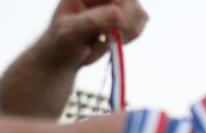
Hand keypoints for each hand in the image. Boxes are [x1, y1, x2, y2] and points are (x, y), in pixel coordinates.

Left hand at [34, 0, 148, 71]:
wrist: (67, 54)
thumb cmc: (63, 42)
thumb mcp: (71, 32)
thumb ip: (92, 21)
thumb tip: (118, 13)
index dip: (121, 2)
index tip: (118, 23)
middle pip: (130, 0)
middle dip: (126, 20)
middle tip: (113, 37)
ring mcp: (117, 4)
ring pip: (139, 11)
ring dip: (130, 30)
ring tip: (112, 40)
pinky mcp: (128, 16)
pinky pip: (142, 21)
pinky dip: (133, 34)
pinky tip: (118, 40)